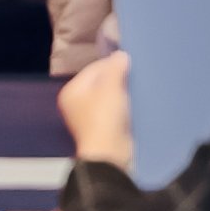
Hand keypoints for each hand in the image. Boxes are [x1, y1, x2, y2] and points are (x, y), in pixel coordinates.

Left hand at [58, 53, 134, 169]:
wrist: (110, 155)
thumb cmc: (104, 117)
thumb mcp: (110, 87)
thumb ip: (115, 67)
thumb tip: (121, 55)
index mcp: (72, 91)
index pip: (94, 68)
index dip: (112, 64)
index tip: (130, 63)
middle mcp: (77, 104)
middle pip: (101, 83)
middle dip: (118, 79)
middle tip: (135, 76)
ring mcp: (90, 118)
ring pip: (109, 97)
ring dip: (123, 93)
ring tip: (137, 89)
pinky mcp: (104, 129)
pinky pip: (115, 111)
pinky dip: (124, 107)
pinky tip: (135, 104)